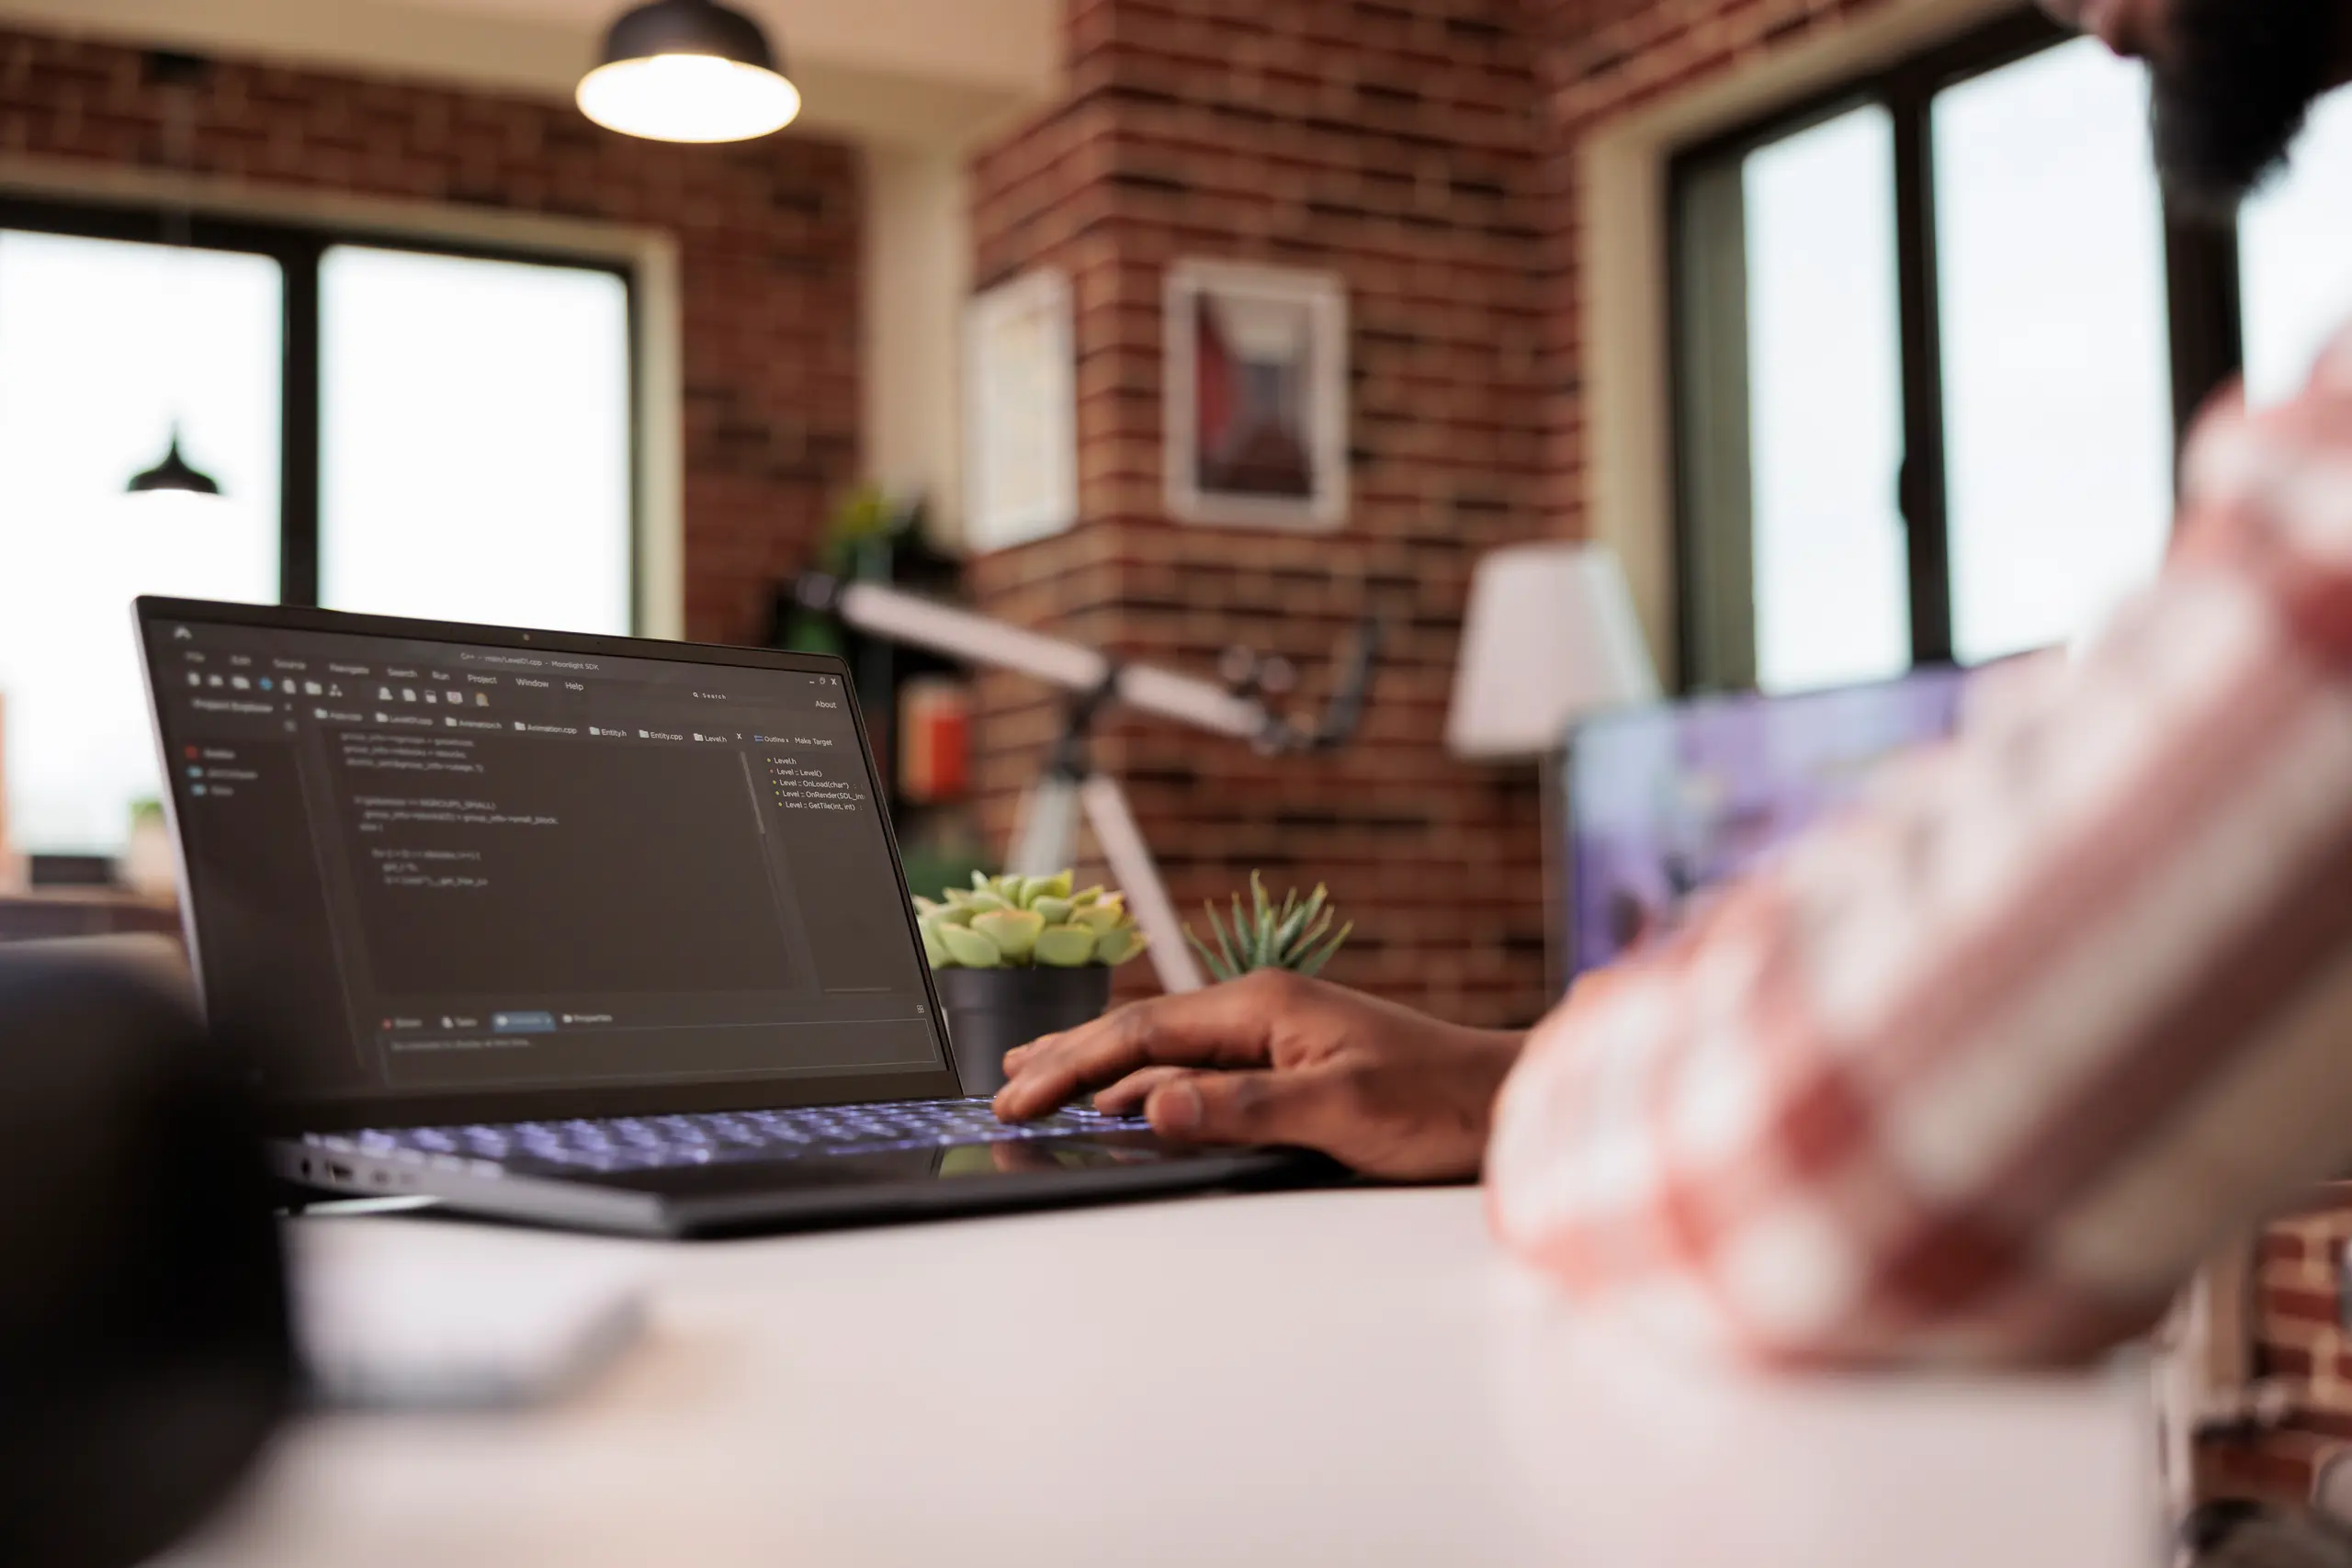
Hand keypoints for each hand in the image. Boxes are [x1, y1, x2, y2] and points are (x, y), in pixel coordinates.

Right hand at [991, 970, 1524, 1180]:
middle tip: (1002, 1091)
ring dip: (1101, 1072)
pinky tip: (1127, 1102)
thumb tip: (1155, 1107)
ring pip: (1165, 1052)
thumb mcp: (1339, 1109)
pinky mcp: (1288, 1063)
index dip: (1072, 1066)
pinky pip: (1198, 1071)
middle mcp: (1260, 1010)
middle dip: (1068, 1059)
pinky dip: (1148, 1086)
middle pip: (1141, 1033)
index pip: (1142, 1033)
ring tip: (1037, 1082)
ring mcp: (1274, 1035)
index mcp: (1262, 1006)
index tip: (1018, 1100)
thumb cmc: (1437, 1102)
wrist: (1506, 1102)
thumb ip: (1244, 1109)